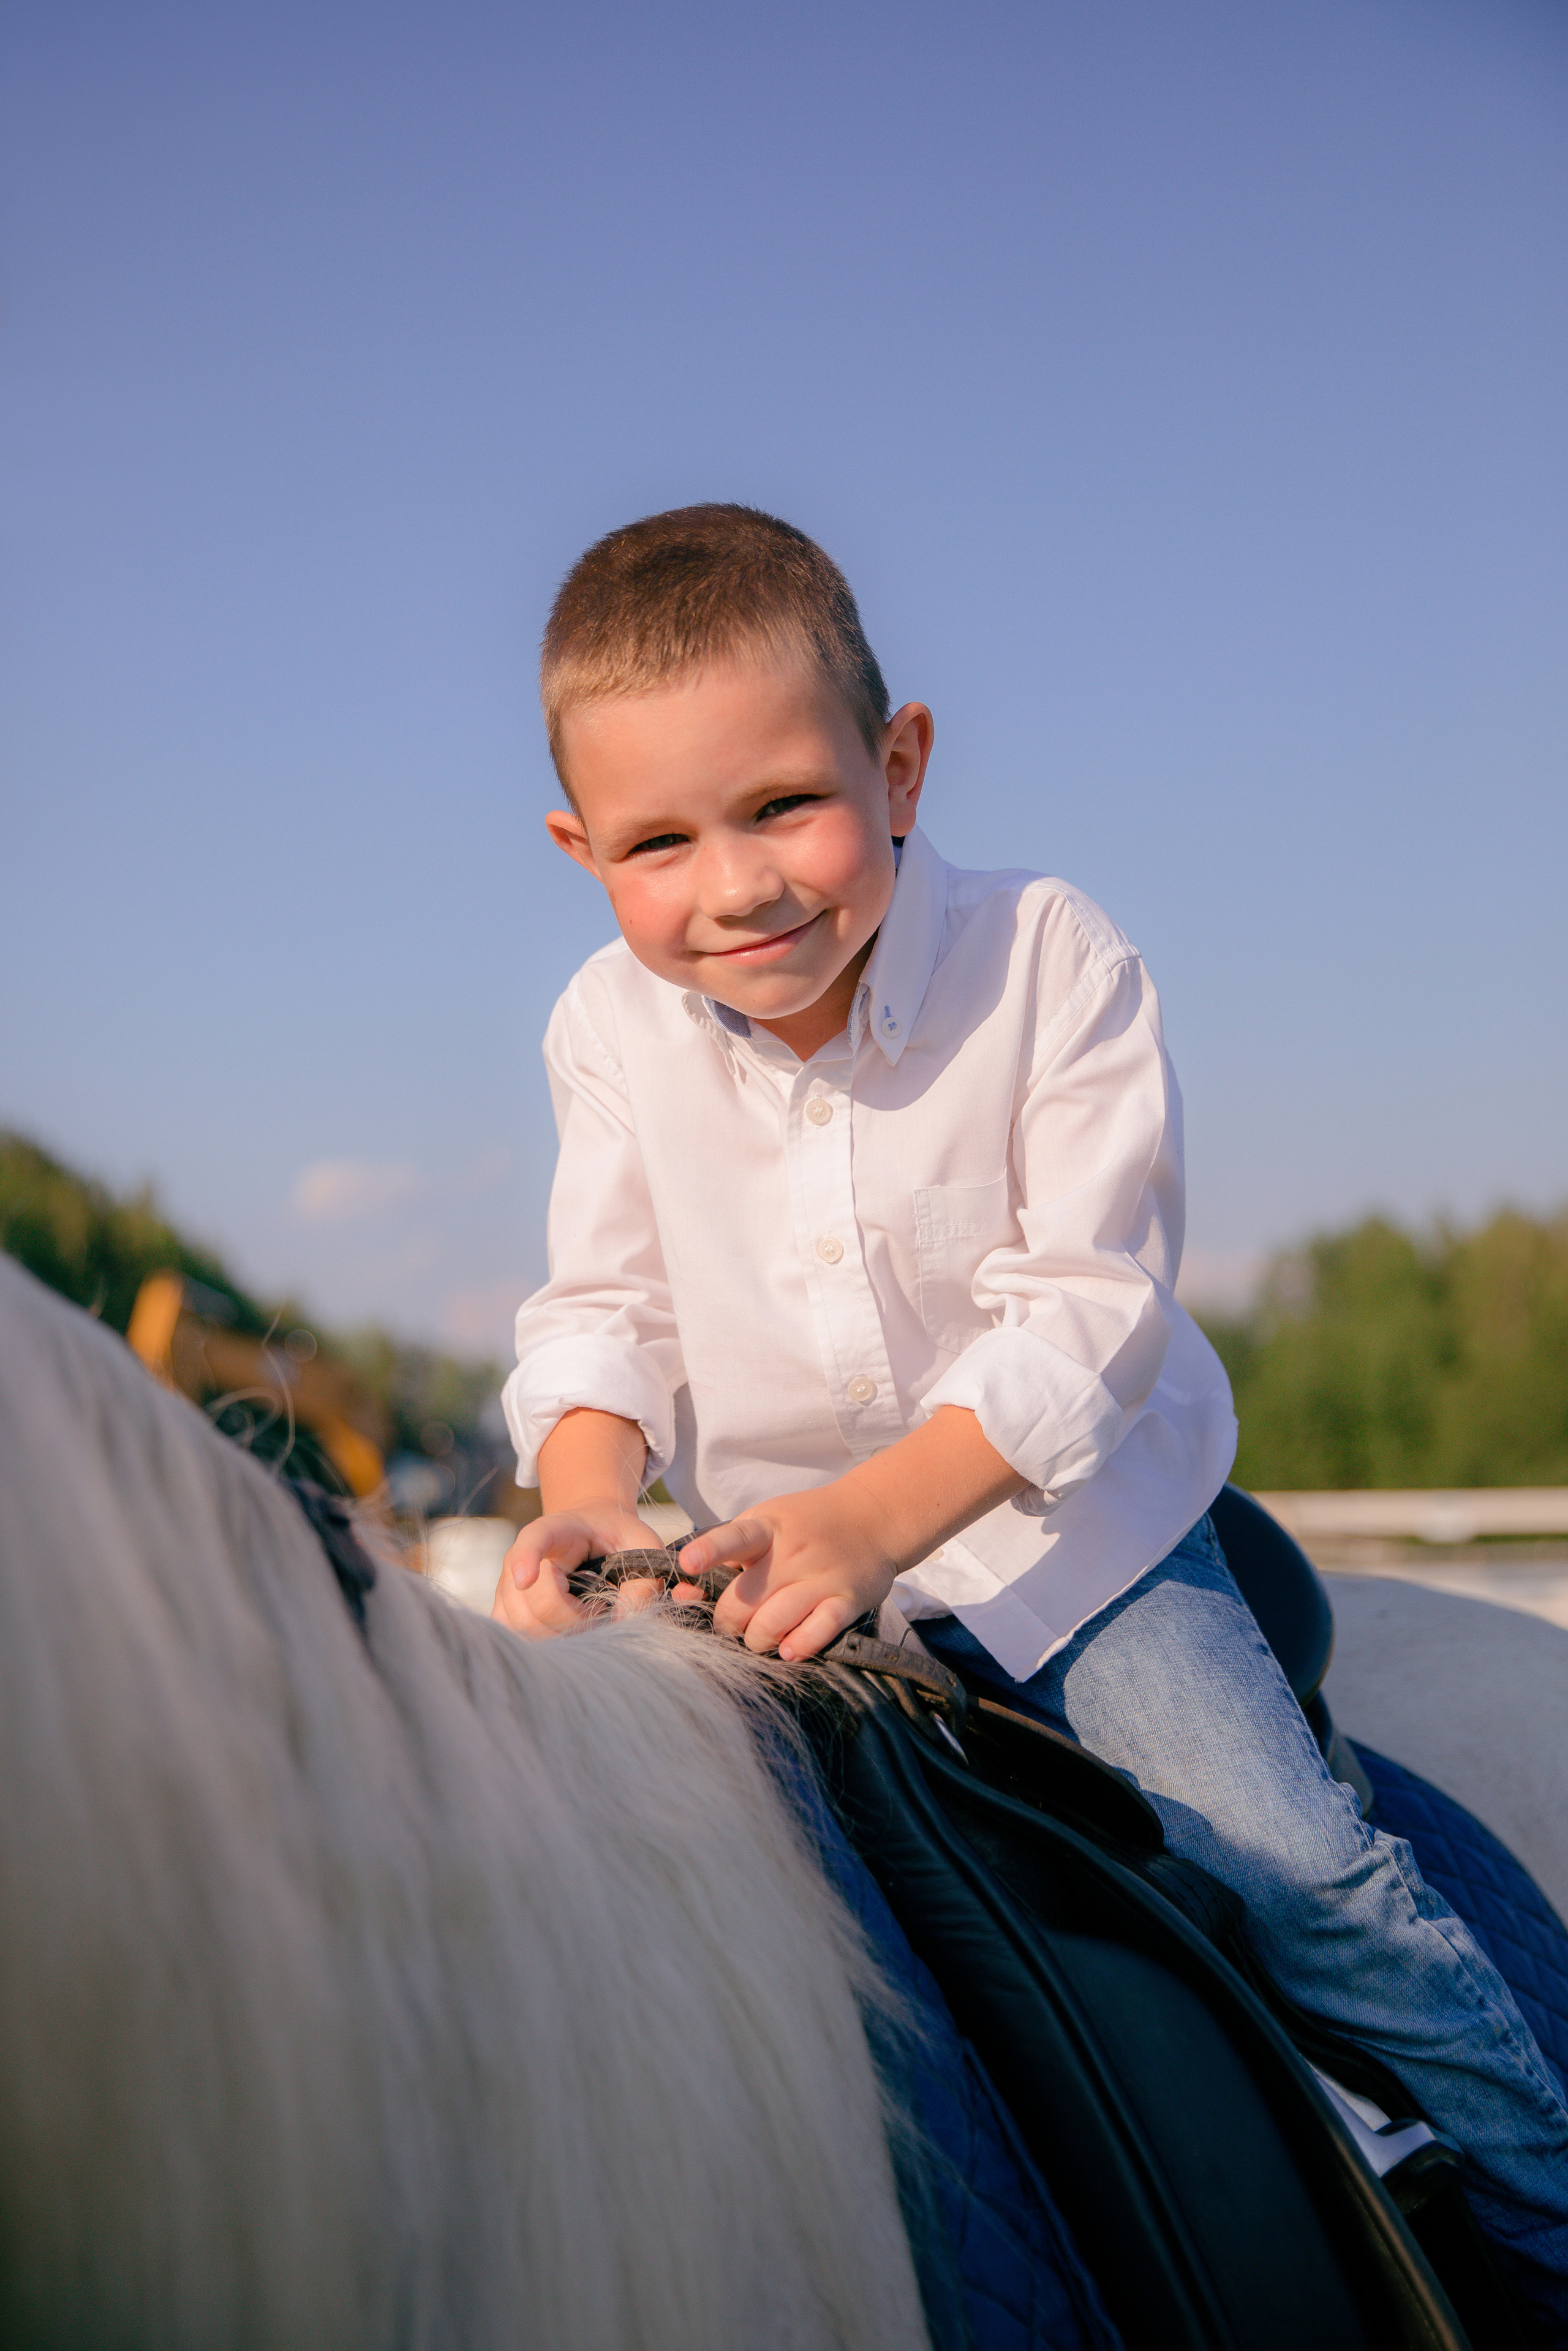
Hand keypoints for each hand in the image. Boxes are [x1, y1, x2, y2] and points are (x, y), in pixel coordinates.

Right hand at [491, 1499, 700, 1638]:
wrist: (589, 1528)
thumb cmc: (616, 1535)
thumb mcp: (643, 1543)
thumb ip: (644, 1580)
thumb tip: (624, 1622)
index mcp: (555, 1530)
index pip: (534, 1539)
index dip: (525, 1559)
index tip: (527, 1580)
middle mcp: (520, 1555)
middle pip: (538, 1604)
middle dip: (575, 1620)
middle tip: (601, 1609)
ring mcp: (508, 1584)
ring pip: (525, 1626)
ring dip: (562, 1634)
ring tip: (587, 1617)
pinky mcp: (504, 1608)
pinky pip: (516, 1635)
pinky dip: (544, 1642)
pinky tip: (567, 1631)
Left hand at [676, 1481, 896, 1660]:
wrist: (873, 1517)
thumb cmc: (805, 1526)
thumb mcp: (766, 1524)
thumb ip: (727, 1555)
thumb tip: (682, 1593)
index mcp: (767, 1528)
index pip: (734, 1538)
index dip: (709, 1551)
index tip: (688, 1564)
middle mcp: (793, 1552)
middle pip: (743, 1601)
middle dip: (727, 1624)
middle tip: (731, 1626)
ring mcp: (822, 1577)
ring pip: (772, 1624)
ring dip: (757, 1640)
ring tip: (760, 1637)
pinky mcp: (848, 1600)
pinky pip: (817, 1632)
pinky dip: (798, 1646)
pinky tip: (789, 1648)